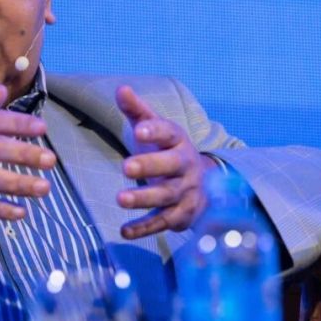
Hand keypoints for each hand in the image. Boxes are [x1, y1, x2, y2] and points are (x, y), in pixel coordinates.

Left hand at [114, 85, 216, 238]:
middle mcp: (185, 166)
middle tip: (125, 166)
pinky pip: (163, 222)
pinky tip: (124, 231)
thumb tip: (121, 89)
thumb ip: (137, 110)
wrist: (200, 181)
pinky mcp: (181, 215)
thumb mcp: (154, 127)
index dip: (155, 130)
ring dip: (143, 198)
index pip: (168, 133)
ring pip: (166, 196)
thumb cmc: (166, 149)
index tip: (139, 129)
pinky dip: (144, 228)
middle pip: (169, 166)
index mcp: (178, 141)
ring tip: (119, 199)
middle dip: (149, 166)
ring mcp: (185, 192)